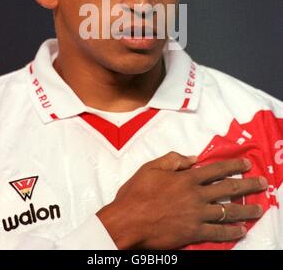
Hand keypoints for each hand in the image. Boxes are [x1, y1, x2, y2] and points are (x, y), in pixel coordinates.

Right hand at [96, 152, 266, 248]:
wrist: (128, 221)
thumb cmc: (136, 193)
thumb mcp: (151, 167)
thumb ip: (173, 160)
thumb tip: (192, 158)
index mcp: (186, 178)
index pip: (216, 169)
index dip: (234, 165)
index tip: (247, 164)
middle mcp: (196, 195)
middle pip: (228, 189)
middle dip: (248, 185)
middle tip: (262, 183)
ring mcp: (197, 215)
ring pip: (228, 211)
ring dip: (246, 210)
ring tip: (259, 209)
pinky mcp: (193, 232)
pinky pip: (218, 232)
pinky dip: (231, 232)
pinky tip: (241, 231)